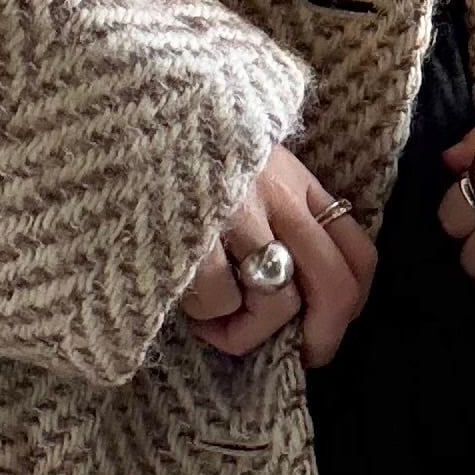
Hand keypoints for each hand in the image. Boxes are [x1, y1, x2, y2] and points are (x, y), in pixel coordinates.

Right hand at [179, 143, 378, 367]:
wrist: (116, 116)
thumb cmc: (174, 159)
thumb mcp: (242, 173)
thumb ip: (275, 219)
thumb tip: (298, 302)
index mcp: (294, 181)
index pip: (358, 252)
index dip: (351, 305)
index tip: (324, 331)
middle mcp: (277, 194)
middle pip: (333, 285)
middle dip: (321, 339)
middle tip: (293, 358)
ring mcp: (237, 213)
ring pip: (276, 304)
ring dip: (244, 330)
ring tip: (207, 315)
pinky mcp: (194, 233)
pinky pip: (219, 301)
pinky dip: (201, 313)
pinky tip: (176, 290)